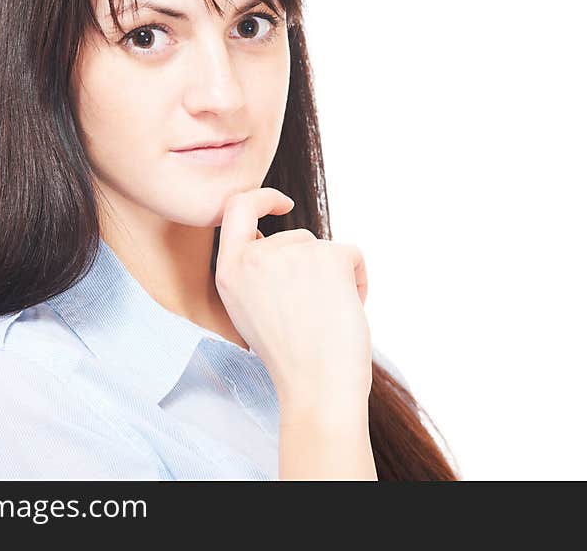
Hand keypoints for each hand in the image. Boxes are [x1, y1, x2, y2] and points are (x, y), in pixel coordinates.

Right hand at [214, 187, 371, 404]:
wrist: (317, 387)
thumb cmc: (290, 358)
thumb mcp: (249, 310)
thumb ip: (254, 272)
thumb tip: (277, 240)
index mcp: (229, 270)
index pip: (236, 209)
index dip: (261, 199)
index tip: (281, 203)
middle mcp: (255, 256)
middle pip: (294, 238)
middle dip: (311, 269)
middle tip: (312, 312)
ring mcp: (292, 253)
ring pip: (323, 248)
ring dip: (334, 277)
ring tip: (325, 317)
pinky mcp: (329, 256)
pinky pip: (351, 254)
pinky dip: (358, 278)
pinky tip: (348, 309)